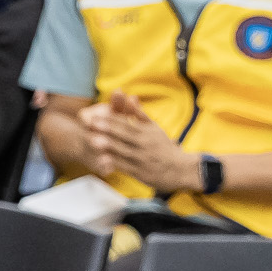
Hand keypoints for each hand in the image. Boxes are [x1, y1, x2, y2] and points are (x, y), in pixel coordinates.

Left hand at [82, 91, 199, 191]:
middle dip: (107, 129)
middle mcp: (144, 145)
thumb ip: (139, 115)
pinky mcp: (141, 173)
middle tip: (90, 123)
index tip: (96, 113)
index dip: (111, 119)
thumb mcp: (154, 129)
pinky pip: (126, 167)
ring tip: (92, 141)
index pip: (127, 124)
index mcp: (146, 132)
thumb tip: (130, 97)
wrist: (181, 170)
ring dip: (108, 146)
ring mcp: (142, 159)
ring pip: (124, 151)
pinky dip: (114, 164)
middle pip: (124, 135)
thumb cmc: (163, 147)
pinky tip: (101, 161)